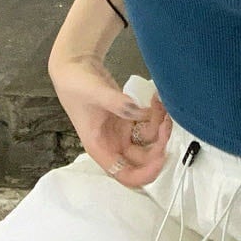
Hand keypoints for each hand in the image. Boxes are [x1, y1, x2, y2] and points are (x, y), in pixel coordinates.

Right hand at [49, 55, 172, 187]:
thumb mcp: (94, 93)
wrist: (74, 66)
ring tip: (162, 105)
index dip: (146, 172)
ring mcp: (121, 130)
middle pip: (143, 159)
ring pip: (148, 140)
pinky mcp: (128, 117)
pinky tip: (157, 99)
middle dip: (159, 145)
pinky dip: (156, 114)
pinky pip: (148, 122)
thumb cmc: (75, 84)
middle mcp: (112, 143)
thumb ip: (118, 103)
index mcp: (100, 147)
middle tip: (166, 124)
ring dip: (160, 127)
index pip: (126, 174)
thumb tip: (138, 112)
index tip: (162, 155)